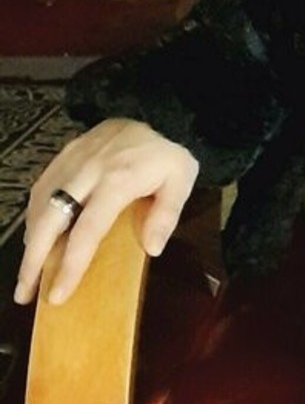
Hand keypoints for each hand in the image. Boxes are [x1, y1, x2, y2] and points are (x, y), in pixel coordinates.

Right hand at [15, 119, 198, 307]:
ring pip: (40, 204)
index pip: (87, 231)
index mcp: (117, 181)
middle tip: (24, 293)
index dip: (70, 265)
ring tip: (28, 272)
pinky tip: (35, 236)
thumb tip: (151, 249)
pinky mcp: (65, 152)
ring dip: (30, 241)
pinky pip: (42, 187)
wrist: (157, 108)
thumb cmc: (170, 151)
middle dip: (32, 261)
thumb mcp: (181, 180)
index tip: (57, 295)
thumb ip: (166, 215)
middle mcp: (86, 171)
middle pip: (49, 221)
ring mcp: (72, 159)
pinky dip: (34, 215)